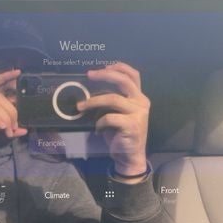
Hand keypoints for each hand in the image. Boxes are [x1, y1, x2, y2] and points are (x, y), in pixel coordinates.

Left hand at [76, 62, 149, 176]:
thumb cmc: (121, 134)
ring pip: (113, 99)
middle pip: (124, 82)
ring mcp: (139, 114)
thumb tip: (92, 87)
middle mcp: (142, 103)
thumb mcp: (119, 113)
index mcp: (139, 97)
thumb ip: (114, 99)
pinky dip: (99, 122)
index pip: (133, 75)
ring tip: (81, 106)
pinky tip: (97, 129)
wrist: (129, 156)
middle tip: (89, 75)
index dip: (119, 67)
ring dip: (93, 101)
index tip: (104, 66)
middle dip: (105, 75)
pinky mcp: (132, 126)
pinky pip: (110, 118)